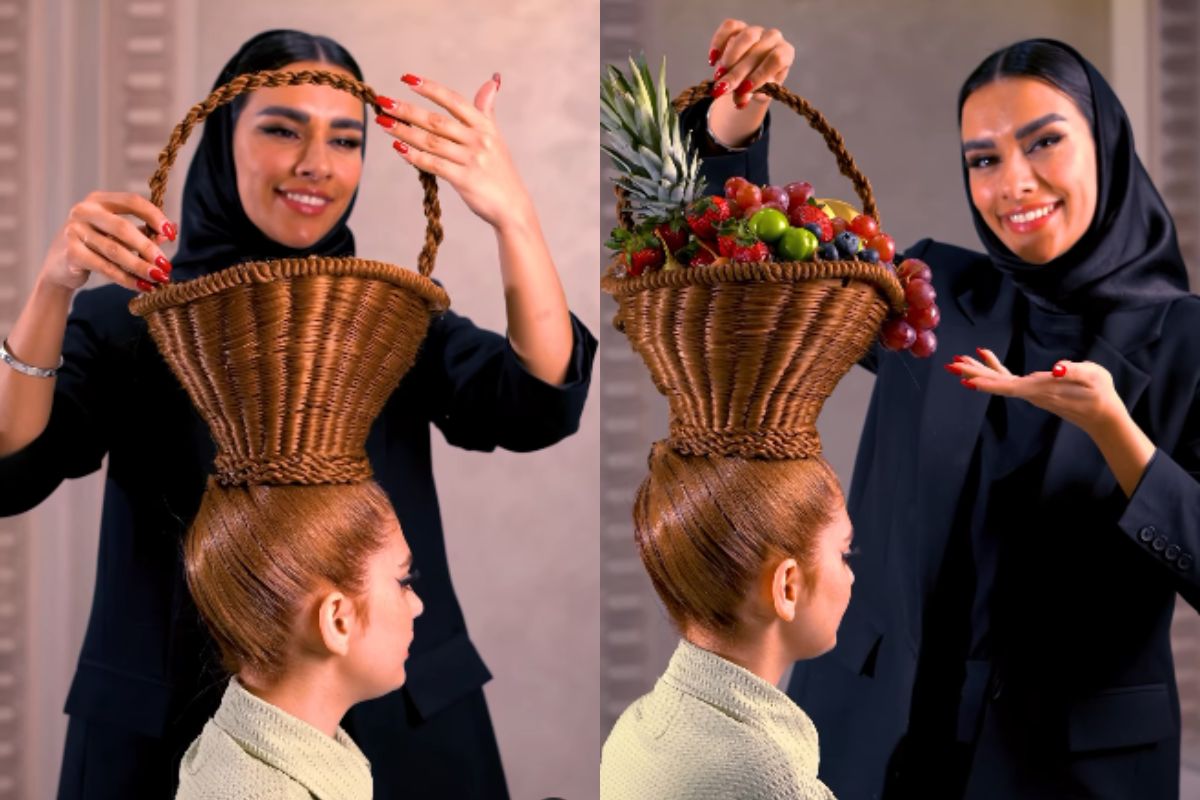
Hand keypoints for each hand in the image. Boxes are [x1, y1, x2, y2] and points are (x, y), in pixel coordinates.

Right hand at [40, 192, 175, 292]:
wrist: (60, 267)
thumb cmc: (96, 246)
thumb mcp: (118, 235)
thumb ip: (143, 231)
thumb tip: (170, 233)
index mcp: (99, 200)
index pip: (132, 201)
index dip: (154, 216)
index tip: (172, 234)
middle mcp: (84, 210)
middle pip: (123, 228)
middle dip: (148, 248)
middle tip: (166, 265)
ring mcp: (74, 230)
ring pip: (115, 251)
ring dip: (141, 266)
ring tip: (159, 278)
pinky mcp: (71, 253)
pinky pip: (105, 267)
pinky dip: (126, 279)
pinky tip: (142, 286)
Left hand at [374, 73, 530, 230]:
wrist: (512, 207)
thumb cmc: (500, 172)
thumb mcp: (496, 137)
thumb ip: (487, 110)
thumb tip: (492, 81)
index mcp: (485, 126)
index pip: (454, 101)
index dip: (430, 88)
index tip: (407, 79)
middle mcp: (479, 140)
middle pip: (437, 120)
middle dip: (408, 110)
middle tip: (384, 102)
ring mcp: (472, 160)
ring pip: (431, 141)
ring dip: (404, 131)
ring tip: (384, 123)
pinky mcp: (464, 179)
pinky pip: (433, 164)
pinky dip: (414, 155)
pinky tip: (398, 147)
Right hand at [708, 19, 793, 109]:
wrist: (748, 78)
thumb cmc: (757, 87)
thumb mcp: (757, 95)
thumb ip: (750, 95)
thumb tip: (739, 99)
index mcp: (785, 53)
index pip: (776, 60)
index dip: (760, 74)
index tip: (744, 89)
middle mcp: (773, 38)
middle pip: (757, 51)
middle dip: (738, 73)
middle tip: (722, 88)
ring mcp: (756, 30)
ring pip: (745, 37)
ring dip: (729, 58)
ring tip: (718, 75)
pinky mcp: (738, 27)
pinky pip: (729, 27)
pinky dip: (719, 42)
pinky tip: (712, 59)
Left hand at [950, 348, 1124, 435]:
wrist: (1102, 415)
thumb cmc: (1100, 394)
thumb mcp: (1094, 377)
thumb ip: (1075, 371)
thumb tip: (1057, 368)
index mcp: (1042, 389)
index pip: (1010, 387)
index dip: (988, 384)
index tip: (967, 381)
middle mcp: (1031, 393)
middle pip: (997, 384)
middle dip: (973, 374)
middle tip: (950, 364)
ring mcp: (1030, 392)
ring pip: (998, 380)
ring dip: (978, 370)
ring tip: (958, 360)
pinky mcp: (1033, 389)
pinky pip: (1008, 377)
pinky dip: (995, 367)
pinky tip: (985, 355)